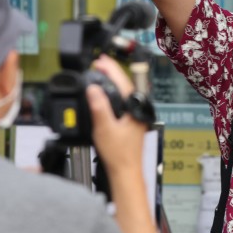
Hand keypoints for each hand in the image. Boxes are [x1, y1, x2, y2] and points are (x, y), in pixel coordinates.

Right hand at [87, 55, 146, 172]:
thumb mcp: (104, 128)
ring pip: (125, 94)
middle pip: (126, 85)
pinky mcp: (132, 123)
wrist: (125, 171)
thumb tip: (93, 89)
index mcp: (135, 109)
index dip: (111, 69)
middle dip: (112, 73)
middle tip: (99, 63)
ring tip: (102, 74)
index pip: (124, 82)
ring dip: (113, 83)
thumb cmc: (118, 154)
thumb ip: (99, 107)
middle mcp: (139, 111)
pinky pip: (123, 102)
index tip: (101, 60)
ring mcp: (136, 117)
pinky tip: (106, 95)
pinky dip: (114, 95)